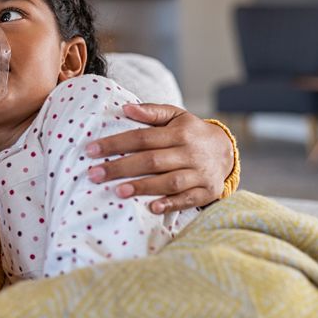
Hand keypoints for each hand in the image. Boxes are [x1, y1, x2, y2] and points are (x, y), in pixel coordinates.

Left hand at [84, 103, 233, 213]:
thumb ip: (152, 112)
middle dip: (121, 168)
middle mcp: (190, 152)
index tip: (91, 150)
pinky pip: (187, 200)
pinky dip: (170, 204)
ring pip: (169, 182)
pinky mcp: (206, 191)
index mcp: (179, 132)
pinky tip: (151, 208)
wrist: (226, 151)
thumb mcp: (176, 115)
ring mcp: (199, 173)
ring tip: (117, 191)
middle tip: (94, 174)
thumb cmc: (191, 133)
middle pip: (152, 160)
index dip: (116, 143)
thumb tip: (125, 108)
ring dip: (143, 187)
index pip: (142, 137)